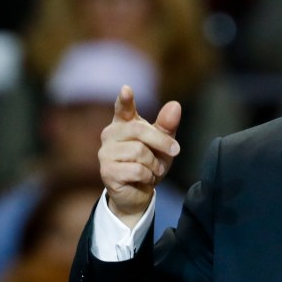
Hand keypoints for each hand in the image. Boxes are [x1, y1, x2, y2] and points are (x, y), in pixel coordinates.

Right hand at [98, 85, 180, 227]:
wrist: (139, 192)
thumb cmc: (150, 162)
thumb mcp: (164, 143)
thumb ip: (167, 125)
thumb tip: (175, 104)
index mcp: (124, 123)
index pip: (123, 108)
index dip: (125, 99)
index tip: (126, 89)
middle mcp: (111, 134)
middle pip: (139, 130)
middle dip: (162, 142)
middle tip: (175, 151)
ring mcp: (106, 153)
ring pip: (139, 152)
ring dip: (154, 163)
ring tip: (154, 169)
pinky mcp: (107, 171)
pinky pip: (136, 170)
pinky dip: (148, 176)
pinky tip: (145, 179)